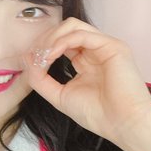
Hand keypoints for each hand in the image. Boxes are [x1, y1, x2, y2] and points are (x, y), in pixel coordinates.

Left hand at [24, 18, 150, 145]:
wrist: (123, 124)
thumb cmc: (97, 114)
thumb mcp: (59, 95)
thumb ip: (41, 79)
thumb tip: (27, 59)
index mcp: (85, 61)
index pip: (60, 43)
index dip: (42, 48)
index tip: (29, 61)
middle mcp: (95, 51)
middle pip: (64, 30)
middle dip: (44, 41)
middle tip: (34, 57)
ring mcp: (104, 46)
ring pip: (72, 26)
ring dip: (51, 38)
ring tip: (42, 56)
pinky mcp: (113, 46)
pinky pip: (81, 34)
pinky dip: (61, 42)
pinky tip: (51, 54)